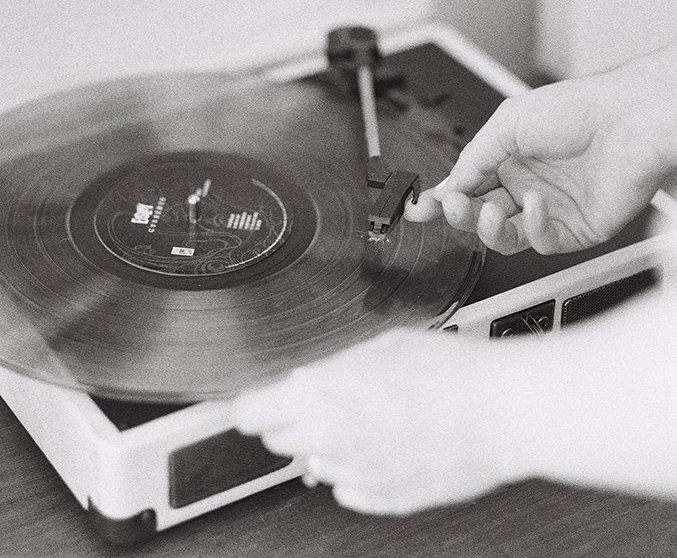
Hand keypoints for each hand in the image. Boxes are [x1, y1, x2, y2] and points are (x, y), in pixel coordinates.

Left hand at [232, 329, 507, 514]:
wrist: (501, 411)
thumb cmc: (449, 370)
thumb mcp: (380, 345)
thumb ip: (334, 370)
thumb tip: (310, 381)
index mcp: (321, 394)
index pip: (249, 413)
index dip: (251, 405)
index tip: (254, 403)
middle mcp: (329, 439)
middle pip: (277, 440)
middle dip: (291, 420)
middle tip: (324, 399)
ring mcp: (355, 475)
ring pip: (315, 464)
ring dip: (329, 444)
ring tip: (371, 417)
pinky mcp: (382, 500)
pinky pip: (350, 487)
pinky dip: (358, 468)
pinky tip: (389, 443)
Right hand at [405, 49, 676, 254]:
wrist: (626, 122)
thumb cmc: (577, 109)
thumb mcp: (507, 123)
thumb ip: (473, 157)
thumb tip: (447, 185)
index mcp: (509, 156)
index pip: (466, 185)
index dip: (441, 199)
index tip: (418, 209)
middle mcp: (527, 184)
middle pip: (480, 213)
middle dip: (460, 212)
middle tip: (452, 206)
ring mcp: (550, 208)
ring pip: (505, 236)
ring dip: (489, 228)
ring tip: (490, 212)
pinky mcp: (574, 229)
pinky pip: (541, 241)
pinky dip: (533, 226)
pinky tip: (536, 203)